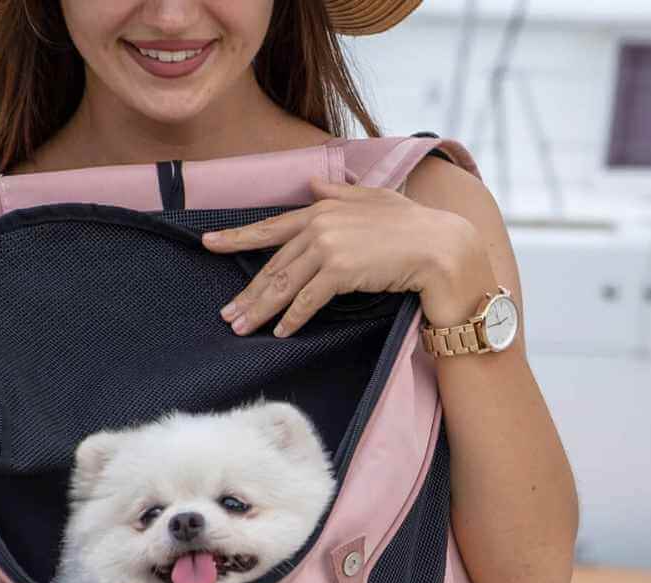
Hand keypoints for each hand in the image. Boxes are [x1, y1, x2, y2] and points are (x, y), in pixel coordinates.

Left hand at [201, 176, 494, 336]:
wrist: (440, 246)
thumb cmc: (413, 226)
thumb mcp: (375, 199)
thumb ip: (340, 192)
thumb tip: (313, 181)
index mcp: (322, 208)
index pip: (271, 226)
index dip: (237, 237)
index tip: (209, 243)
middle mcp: (319, 224)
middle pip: (273, 265)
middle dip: (247, 293)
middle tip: (227, 315)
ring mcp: (328, 246)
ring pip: (283, 285)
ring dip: (261, 311)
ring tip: (242, 329)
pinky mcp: (339, 270)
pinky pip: (307, 300)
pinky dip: (292, 318)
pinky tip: (280, 333)